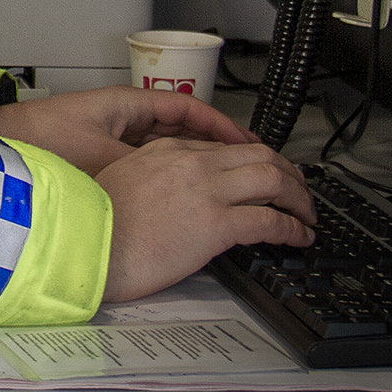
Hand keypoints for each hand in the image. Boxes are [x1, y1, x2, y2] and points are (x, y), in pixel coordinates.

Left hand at [0, 86, 258, 176]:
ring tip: (222, 183)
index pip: (187, 109)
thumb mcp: (100, 155)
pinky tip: (179, 196)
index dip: (220, 125)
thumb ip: (140, 170)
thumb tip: (176, 188)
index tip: (246, 142)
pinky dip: (166, 176)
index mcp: (127, 105)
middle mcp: (123, 118)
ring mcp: (114, 137)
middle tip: (245, 165)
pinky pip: (147, 164)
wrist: (2, 142)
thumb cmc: (41, 137)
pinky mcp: (102, 158)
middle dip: (213, 147)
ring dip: (191, 163)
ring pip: (165, 148)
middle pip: (181, 129)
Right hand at [95, 138, 315, 301]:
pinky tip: (300, 236)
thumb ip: (152, 178)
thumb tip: (168, 195)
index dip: (253, 160)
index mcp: (168, 150)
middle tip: (299, 189)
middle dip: (288, 171)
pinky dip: (293, 227)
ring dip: (298, 195)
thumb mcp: (122, 182)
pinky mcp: (217, 224)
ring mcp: (207, 191)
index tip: (264, 174)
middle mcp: (192, 163)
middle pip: (259, 155)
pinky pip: (270, 220)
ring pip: (273, 179)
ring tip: (307, 212)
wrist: (84, 243)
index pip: (225, 148)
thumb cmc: (93, 223)